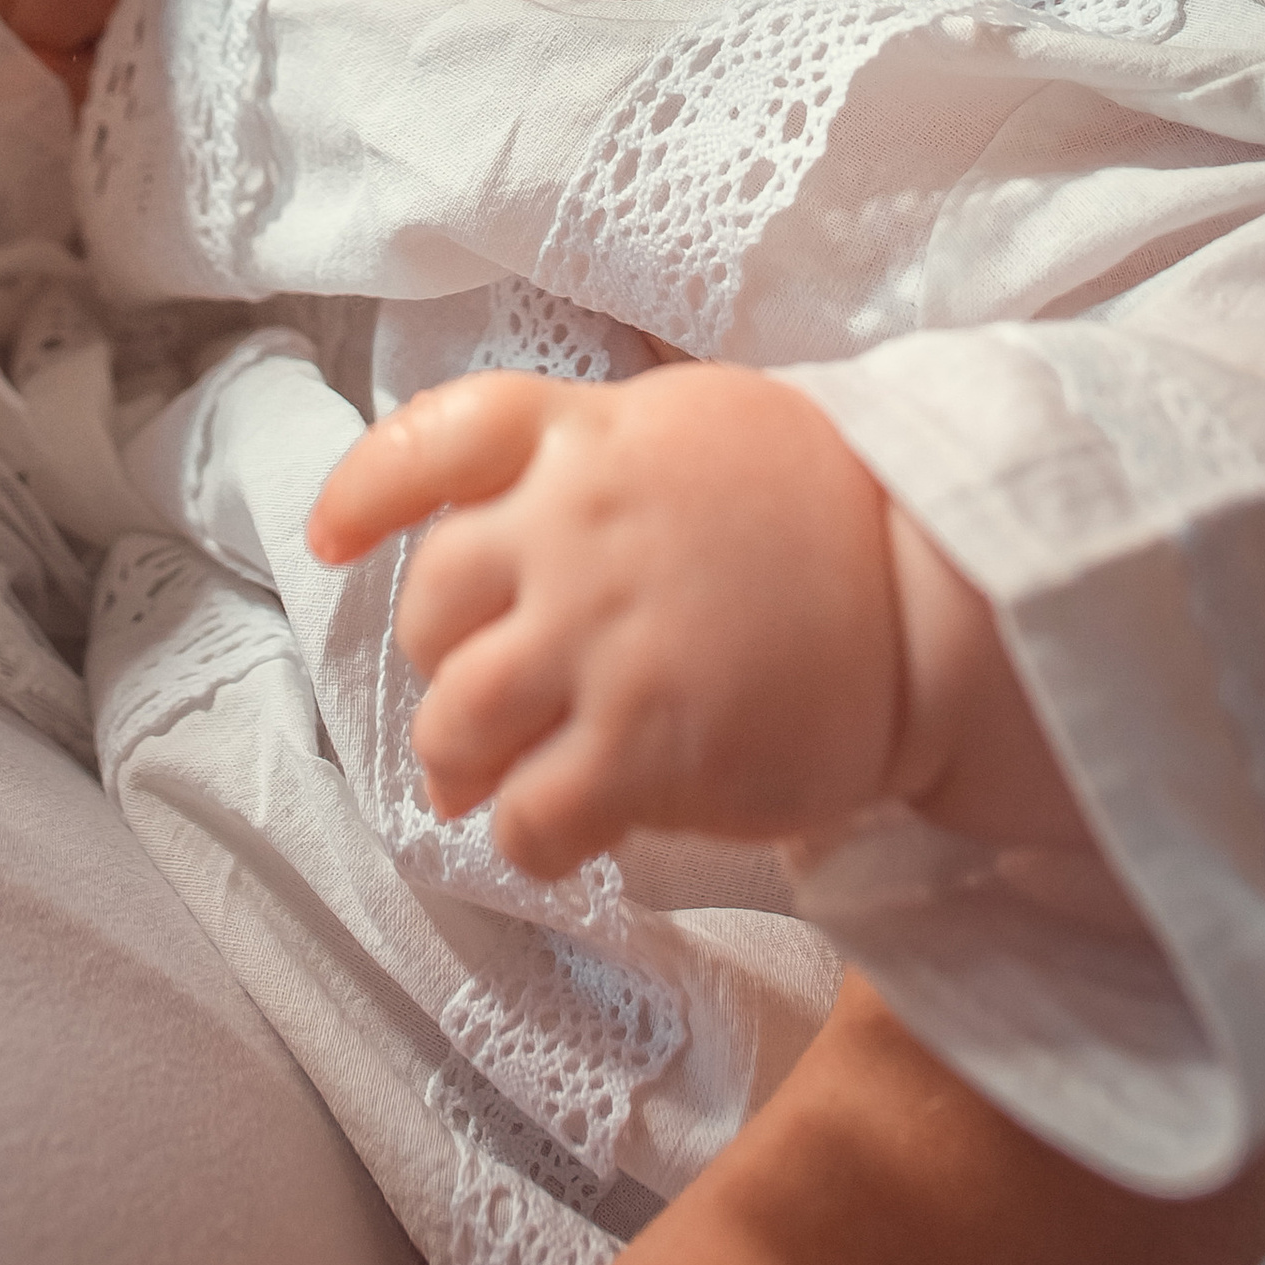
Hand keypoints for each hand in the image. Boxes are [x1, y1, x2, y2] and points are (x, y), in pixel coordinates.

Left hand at [307, 364, 903, 875]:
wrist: (935, 591)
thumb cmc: (820, 503)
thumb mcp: (692, 426)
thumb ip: (590, 456)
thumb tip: (507, 517)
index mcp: (584, 438)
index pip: (436, 442)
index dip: (364, 492)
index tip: (329, 539)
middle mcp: (574, 533)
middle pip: (434, 607)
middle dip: (441, 662)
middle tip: (480, 694)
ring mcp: (604, 642)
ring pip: (457, 724)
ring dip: (459, 762)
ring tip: (487, 781)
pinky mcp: (644, 747)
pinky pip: (531, 817)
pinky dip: (526, 838)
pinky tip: (556, 834)